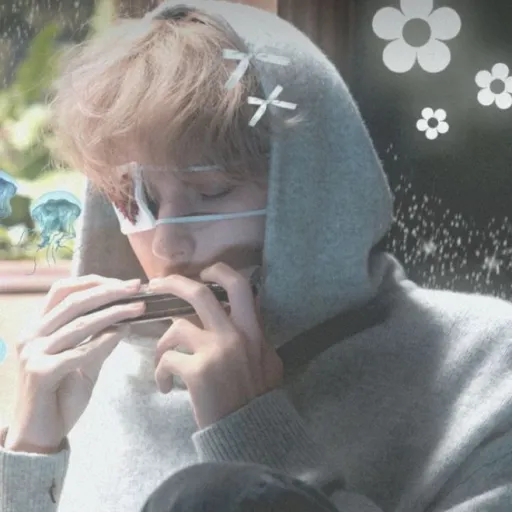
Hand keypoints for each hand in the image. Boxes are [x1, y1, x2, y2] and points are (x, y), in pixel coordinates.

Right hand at [4, 275, 145, 452]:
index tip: (124, 283)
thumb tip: (125, 321)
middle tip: (137, 287)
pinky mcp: (40, 372)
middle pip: (73, 301)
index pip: (63, 291)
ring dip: (114, 313)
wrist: (40, 436)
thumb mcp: (85, 364)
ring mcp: (32, 353)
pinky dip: (103, 340)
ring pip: (79, 323)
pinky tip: (123, 332)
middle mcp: (31, 335)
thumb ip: (100, 342)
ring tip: (139, 308)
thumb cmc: (60, 398)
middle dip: (109, 291)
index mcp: (39, 328)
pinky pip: (79, 351)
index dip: (93, 282)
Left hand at [149, 262, 283, 428]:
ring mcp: (215, 351)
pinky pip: (166, 360)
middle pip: (199, 294)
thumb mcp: (267, 362)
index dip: (219, 272)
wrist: (248, 430)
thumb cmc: (257, 397)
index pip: (240, 287)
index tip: (204, 272)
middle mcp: (235, 334)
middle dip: (174, 284)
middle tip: (156, 285)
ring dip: (162, 344)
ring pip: (175, 328)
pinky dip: (160, 373)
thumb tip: (235, 319)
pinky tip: (166, 386)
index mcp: (252, 330)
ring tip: (163, 360)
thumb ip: (254, 338)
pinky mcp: (197, 371)